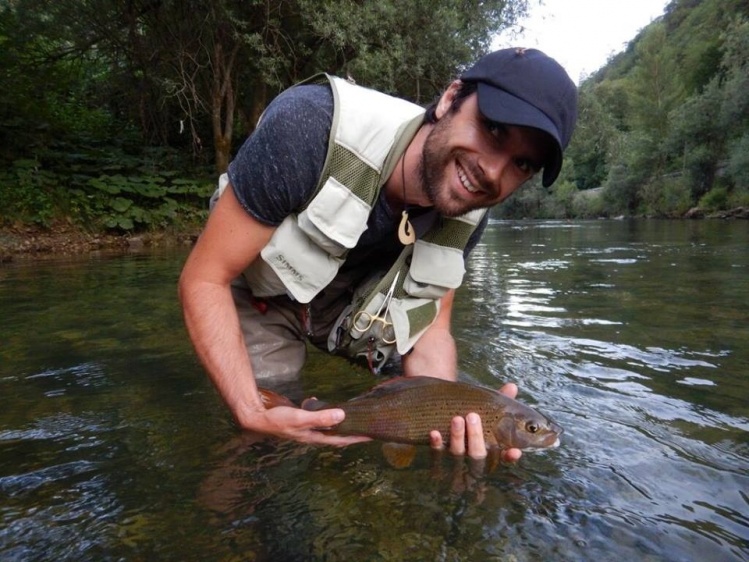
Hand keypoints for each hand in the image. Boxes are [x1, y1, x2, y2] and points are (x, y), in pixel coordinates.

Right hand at [239, 405, 370, 446]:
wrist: (257, 417)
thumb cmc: (278, 420)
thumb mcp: (300, 418)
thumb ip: (320, 417)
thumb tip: (342, 416)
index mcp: (315, 437)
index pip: (341, 439)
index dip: (356, 438)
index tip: (371, 435)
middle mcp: (313, 435)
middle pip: (337, 436)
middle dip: (352, 433)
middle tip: (367, 427)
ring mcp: (307, 429)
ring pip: (329, 428)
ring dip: (340, 424)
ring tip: (353, 418)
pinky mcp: (302, 421)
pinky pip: (318, 418)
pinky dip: (325, 412)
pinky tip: (324, 404)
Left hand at [428, 383, 522, 462]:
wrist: (442, 420)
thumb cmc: (471, 418)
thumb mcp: (485, 411)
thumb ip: (499, 401)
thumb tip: (512, 387)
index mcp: (488, 451)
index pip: (503, 459)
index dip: (509, 457)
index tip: (515, 451)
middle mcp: (473, 461)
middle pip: (477, 455)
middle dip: (476, 436)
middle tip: (473, 416)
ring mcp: (455, 462)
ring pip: (457, 454)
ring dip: (457, 437)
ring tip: (457, 418)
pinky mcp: (438, 459)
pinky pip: (436, 455)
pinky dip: (436, 444)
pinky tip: (434, 433)